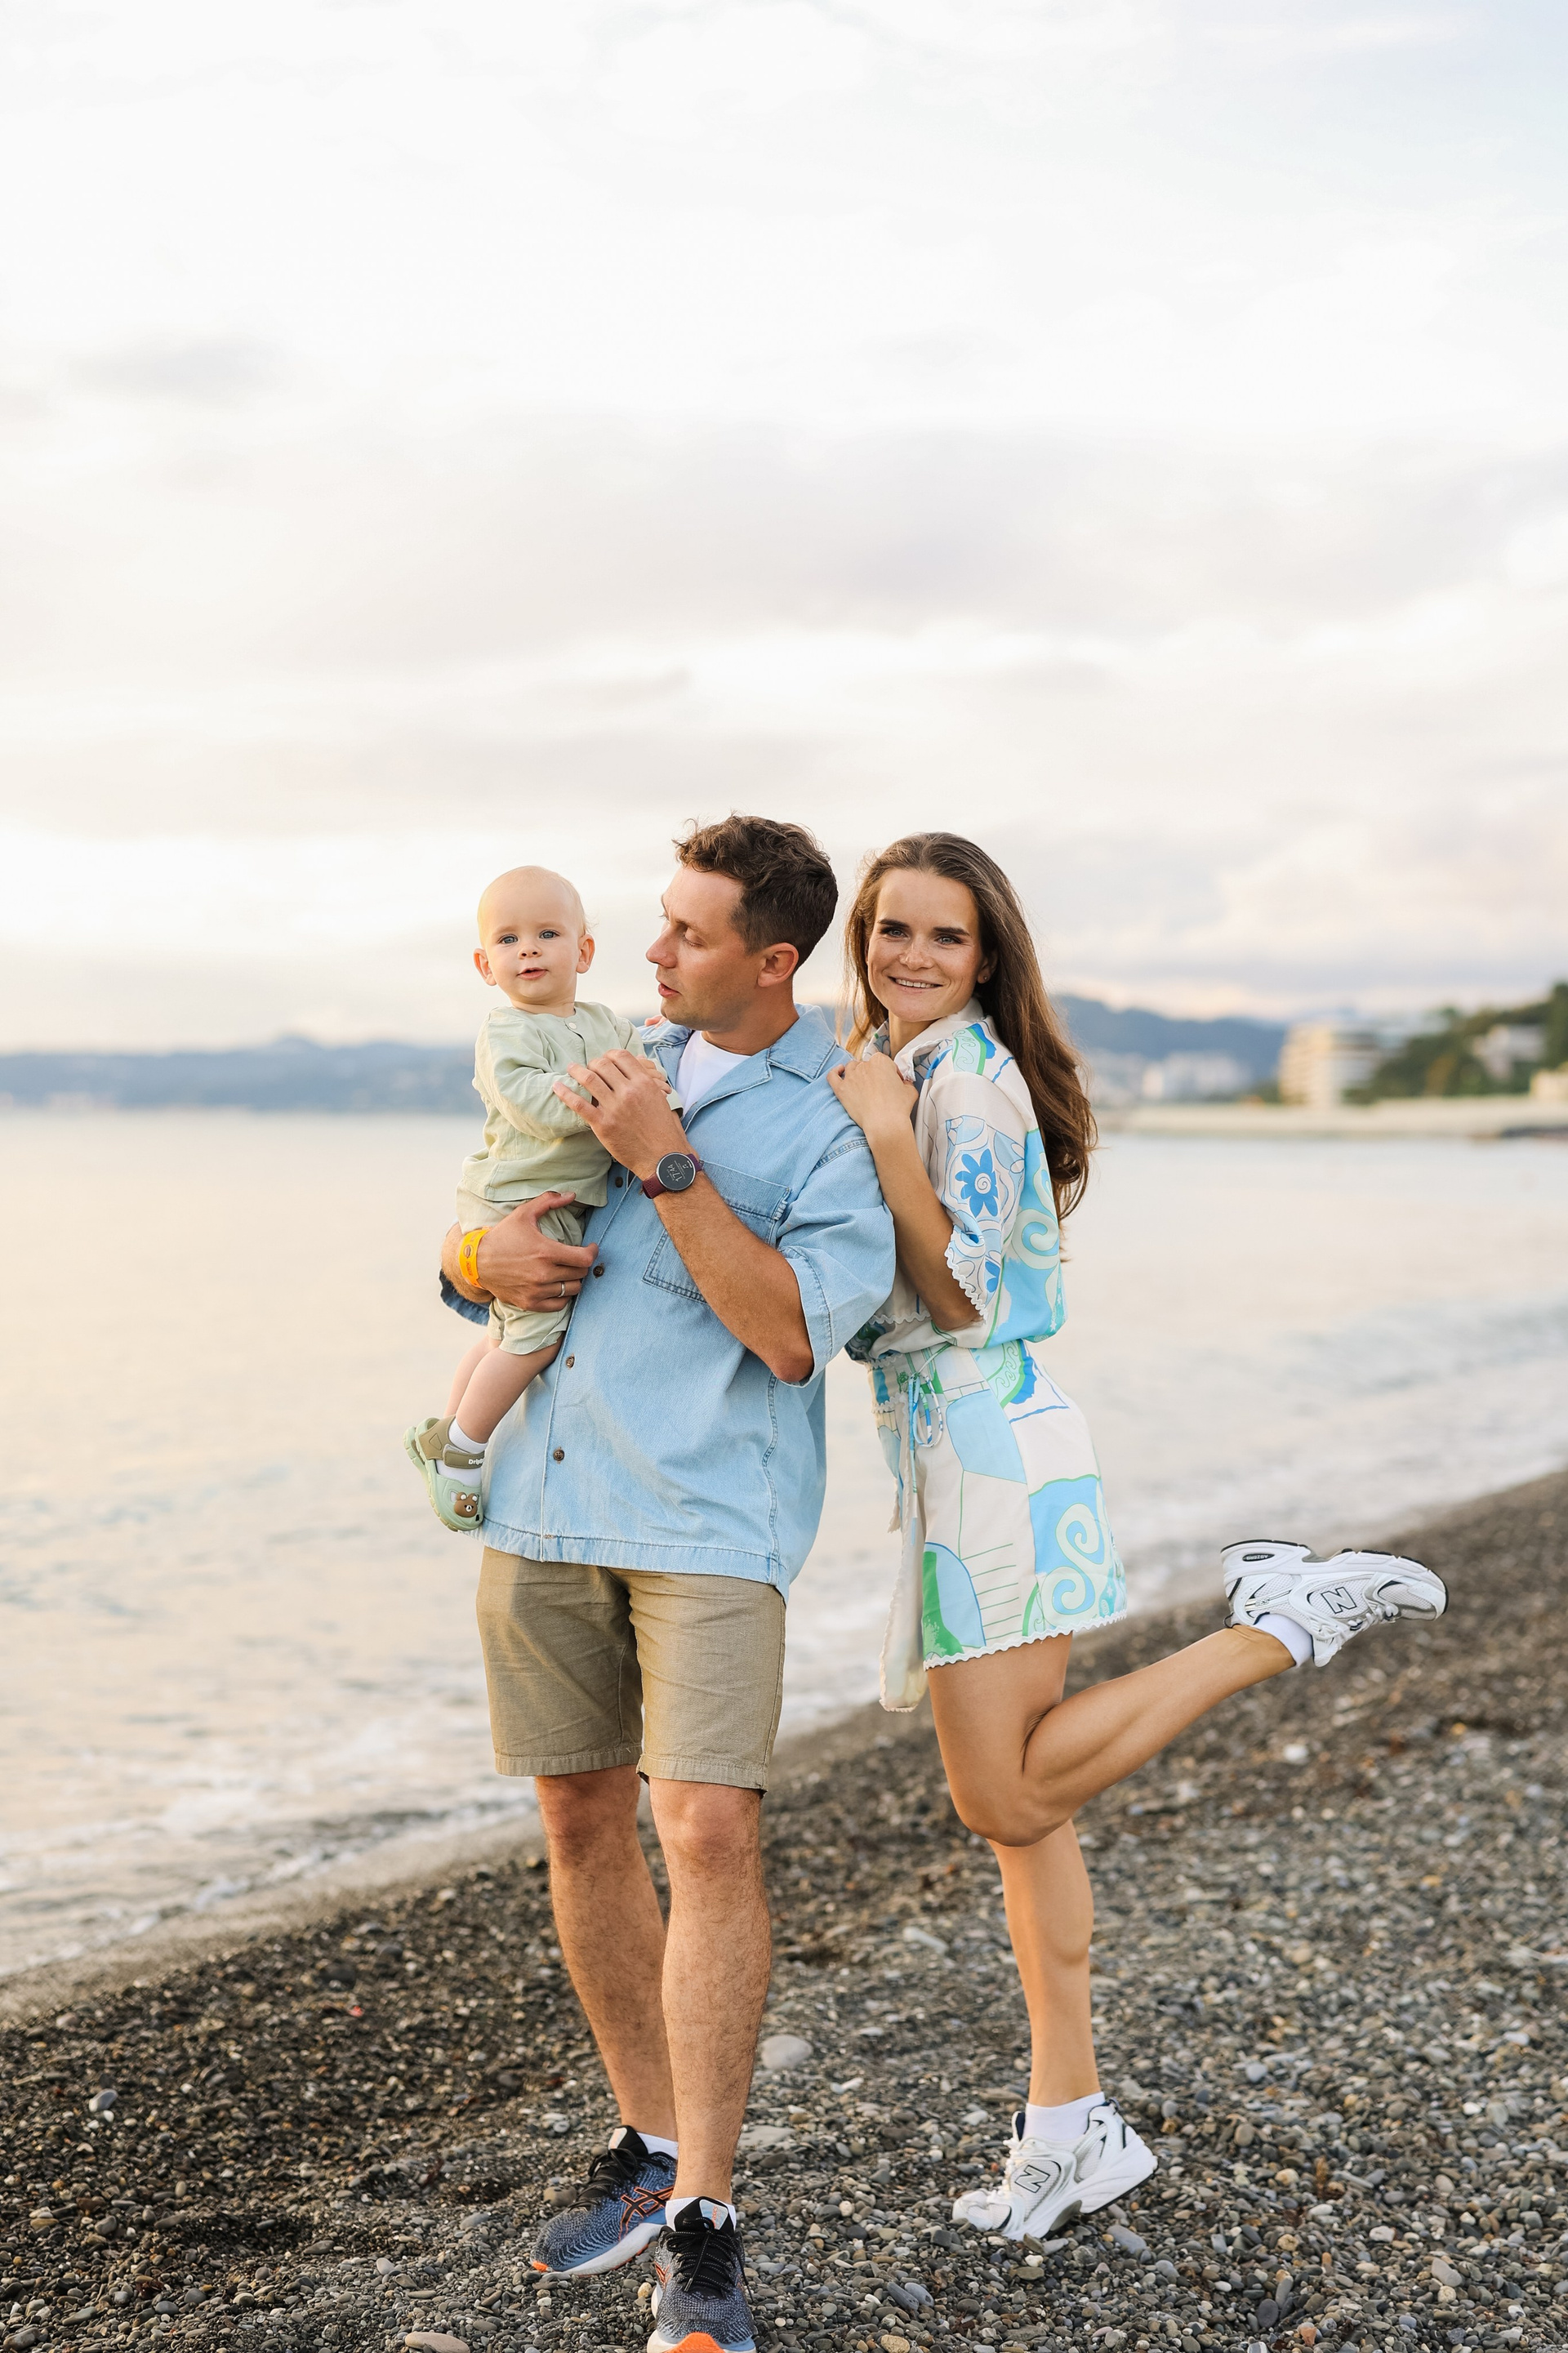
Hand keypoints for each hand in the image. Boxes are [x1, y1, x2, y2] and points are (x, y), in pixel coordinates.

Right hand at [443, 1192, 595, 1309]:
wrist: (477, 1261)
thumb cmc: (503, 1236)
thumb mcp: (523, 1213)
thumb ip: (548, 1201)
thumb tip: (572, 1195)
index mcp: (546, 1252)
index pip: (585, 1259)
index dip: (593, 1252)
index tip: (590, 1247)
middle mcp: (544, 1274)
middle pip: (581, 1274)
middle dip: (582, 1264)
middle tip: (576, 1257)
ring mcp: (537, 1291)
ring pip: (572, 1290)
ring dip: (573, 1279)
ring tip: (567, 1270)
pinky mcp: (530, 1303)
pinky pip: (559, 1305)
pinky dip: (563, 1296)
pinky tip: (557, 1285)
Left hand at [553, 1050, 688, 1180]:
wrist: (662, 1157)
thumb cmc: (664, 1130)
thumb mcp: (661, 1099)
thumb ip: (648, 1079)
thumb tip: (637, 1060)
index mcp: (644, 1083)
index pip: (621, 1056)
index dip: (609, 1054)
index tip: (605, 1060)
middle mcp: (629, 1092)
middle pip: (603, 1065)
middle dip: (592, 1063)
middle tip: (588, 1067)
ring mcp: (614, 1108)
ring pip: (589, 1079)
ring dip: (576, 1071)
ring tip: (570, 1069)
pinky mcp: (602, 1124)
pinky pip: (579, 1104)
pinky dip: (565, 1093)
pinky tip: (557, 1086)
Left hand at [827, 1055, 916, 1146]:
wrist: (885, 1124)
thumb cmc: (898, 1108)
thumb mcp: (911, 1090)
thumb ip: (906, 1082)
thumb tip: (903, 1083)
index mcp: (881, 1061)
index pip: (885, 1062)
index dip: (890, 1073)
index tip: (892, 1082)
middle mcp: (864, 1066)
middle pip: (867, 1065)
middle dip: (873, 1074)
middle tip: (879, 1088)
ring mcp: (851, 1077)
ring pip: (851, 1068)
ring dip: (856, 1072)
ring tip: (862, 1084)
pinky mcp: (841, 1090)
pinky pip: (833, 1076)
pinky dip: (835, 1072)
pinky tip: (838, 1072)